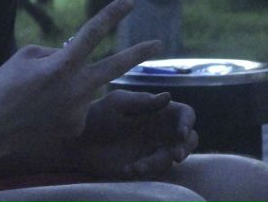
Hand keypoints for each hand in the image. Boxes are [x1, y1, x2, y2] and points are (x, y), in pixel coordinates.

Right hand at [0, 0, 162, 159]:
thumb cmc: (1, 87)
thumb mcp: (26, 57)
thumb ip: (56, 53)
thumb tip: (73, 56)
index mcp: (61, 65)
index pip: (93, 33)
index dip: (113, 15)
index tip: (130, 1)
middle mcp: (75, 89)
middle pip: (115, 67)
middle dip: (138, 54)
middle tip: (158, 44)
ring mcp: (78, 111)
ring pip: (84, 88)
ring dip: (70, 87)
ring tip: (39, 97)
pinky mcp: (76, 128)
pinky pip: (76, 108)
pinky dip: (63, 106)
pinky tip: (42, 114)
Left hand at [67, 89, 198, 179]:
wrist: (78, 141)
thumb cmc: (98, 114)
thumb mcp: (117, 103)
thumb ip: (142, 102)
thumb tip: (168, 97)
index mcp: (159, 110)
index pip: (185, 114)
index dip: (187, 123)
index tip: (181, 133)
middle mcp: (161, 130)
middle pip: (189, 139)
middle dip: (186, 148)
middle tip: (176, 156)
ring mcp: (154, 149)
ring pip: (171, 158)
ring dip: (158, 163)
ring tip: (137, 166)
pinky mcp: (144, 166)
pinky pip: (155, 171)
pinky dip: (144, 171)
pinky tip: (127, 169)